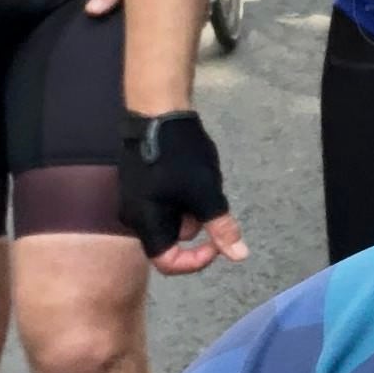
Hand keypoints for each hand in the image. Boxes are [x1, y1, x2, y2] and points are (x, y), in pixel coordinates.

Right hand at [120, 109, 247, 274]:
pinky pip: (167, 199)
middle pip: (173, 237)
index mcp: (145, 223)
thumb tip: (239, 256)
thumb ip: (221, 228)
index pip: (167, 263)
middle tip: (210, 196)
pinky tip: (191, 170)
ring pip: (173, 216)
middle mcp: (134, 216)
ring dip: (192, 205)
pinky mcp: (141, 182)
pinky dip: (184, 193)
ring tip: (202, 177)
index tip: (216, 244)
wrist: (157, 110)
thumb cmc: (178, 154)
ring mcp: (136, 197)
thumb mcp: (206, 194)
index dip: (196, 261)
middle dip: (198, 222)